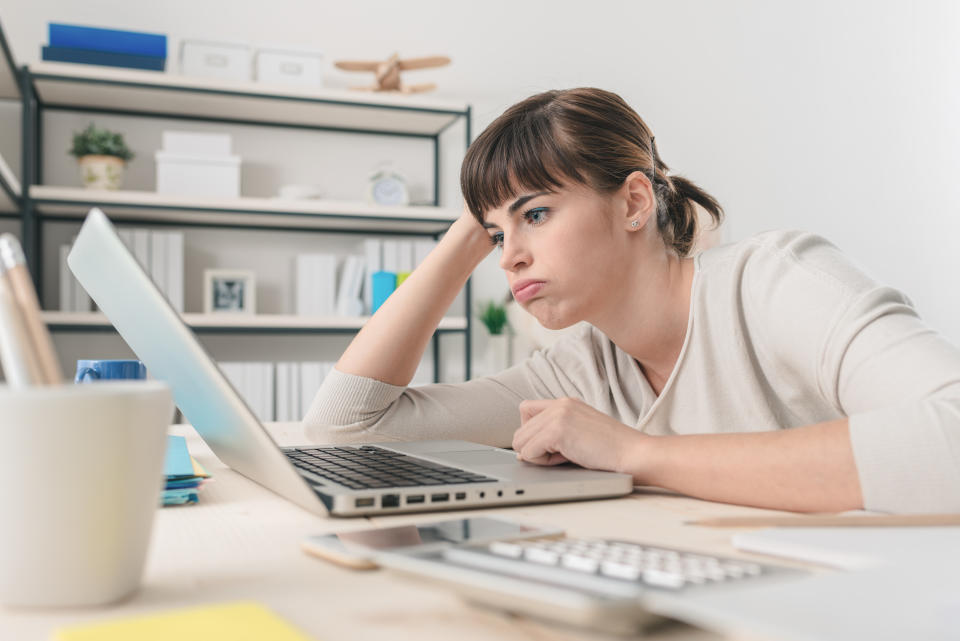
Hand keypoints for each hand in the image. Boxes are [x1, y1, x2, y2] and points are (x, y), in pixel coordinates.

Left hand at [512, 397, 644, 473]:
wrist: (634, 454)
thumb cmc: (613, 451)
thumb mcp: (581, 432)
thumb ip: (556, 433)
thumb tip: (523, 451)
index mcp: (566, 402)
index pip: (526, 411)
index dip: (532, 433)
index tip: (549, 447)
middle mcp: (560, 403)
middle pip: (520, 429)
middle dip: (535, 448)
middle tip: (560, 456)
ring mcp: (558, 415)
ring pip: (520, 441)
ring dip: (537, 456)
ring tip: (564, 458)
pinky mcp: (557, 430)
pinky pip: (528, 452)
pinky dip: (542, 462)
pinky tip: (565, 460)